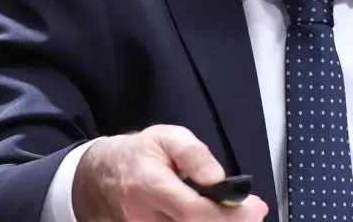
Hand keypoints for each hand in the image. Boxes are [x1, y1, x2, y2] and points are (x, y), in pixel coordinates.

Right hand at [72, 125, 268, 221]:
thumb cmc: (136, 155)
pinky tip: (216, 217)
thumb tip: (218, 177)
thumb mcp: (166, 137)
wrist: (96, 177)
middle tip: (254, 214)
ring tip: (237, 215)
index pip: (194, 212)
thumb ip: (194, 154)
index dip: (229, 215)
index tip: (256, 208)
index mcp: (150, 187)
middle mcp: (145, 218)